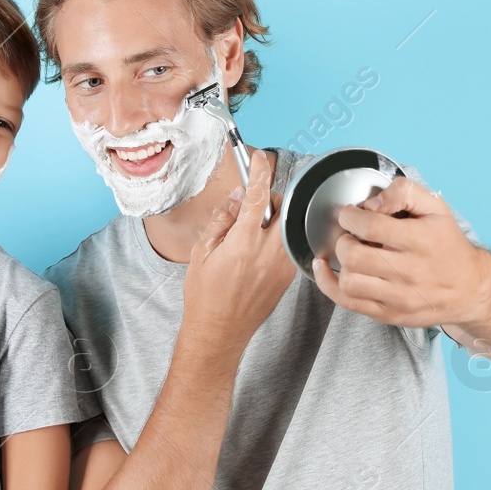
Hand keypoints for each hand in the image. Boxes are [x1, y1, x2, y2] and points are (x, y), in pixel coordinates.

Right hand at [181, 150, 295, 360]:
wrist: (219, 331)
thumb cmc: (206, 296)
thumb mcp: (201, 252)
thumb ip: (221, 220)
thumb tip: (237, 197)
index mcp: (243, 244)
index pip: (258, 197)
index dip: (259, 171)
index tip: (258, 157)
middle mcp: (268, 253)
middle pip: (282, 207)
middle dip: (268, 199)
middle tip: (249, 209)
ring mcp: (282, 266)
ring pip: (289, 225)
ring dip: (274, 219)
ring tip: (251, 233)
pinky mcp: (289, 276)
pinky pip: (289, 244)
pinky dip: (278, 238)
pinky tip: (259, 250)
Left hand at [311, 176, 490, 328]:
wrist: (469, 288)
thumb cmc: (447, 244)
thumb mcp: (436, 207)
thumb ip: (403, 192)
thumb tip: (373, 202)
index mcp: (420, 241)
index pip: (370, 227)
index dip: (351, 216)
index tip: (352, 213)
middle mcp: (410, 272)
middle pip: (353, 256)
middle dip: (344, 239)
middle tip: (352, 235)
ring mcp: (399, 297)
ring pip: (349, 281)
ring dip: (341, 263)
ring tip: (352, 253)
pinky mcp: (389, 314)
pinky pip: (347, 302)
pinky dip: (328, 284)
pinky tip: (326, 269)